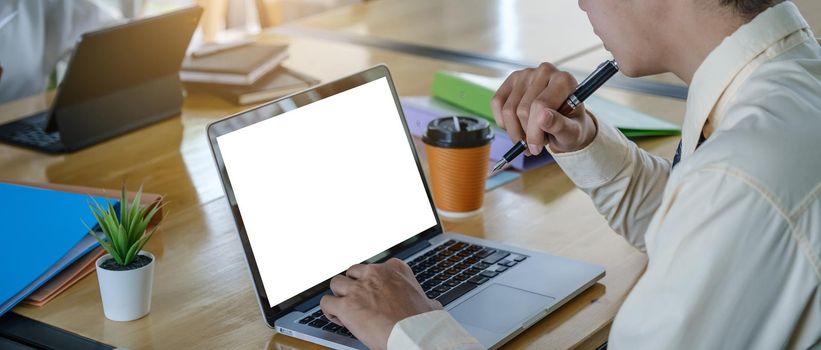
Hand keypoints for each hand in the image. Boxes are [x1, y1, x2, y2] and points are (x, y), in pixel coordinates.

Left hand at [320, 258, 442, 349]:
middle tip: (358, 300)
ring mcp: (358, 289)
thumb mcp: (429, 305)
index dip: (372, 282)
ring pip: (337, 282)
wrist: (413, 335)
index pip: (376, 268)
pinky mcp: (346, 305)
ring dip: (339, 295)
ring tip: (344, 308)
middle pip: (353, 272)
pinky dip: (329, 310)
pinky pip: (326, 302)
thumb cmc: (422, 322)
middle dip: (354, 285)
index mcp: (395, 270)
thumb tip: (432, 306)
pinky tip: (337, 317)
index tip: (374, 292)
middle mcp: (375, 274)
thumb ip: (425, 301)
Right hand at [492, 62, 597, 153]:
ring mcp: (526, 74)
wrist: (564, 122)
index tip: (536, 149)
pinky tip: (516, 127)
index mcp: (564, 81)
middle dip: (526, 134)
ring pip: (508, 110)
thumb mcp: (572, 133)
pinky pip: (497, 104)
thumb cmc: (570, 127)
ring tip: (529, 136)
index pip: (540, 105)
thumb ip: (561, 126)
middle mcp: (545, 71)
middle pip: (523, 110)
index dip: (534, 132)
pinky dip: (503, 122)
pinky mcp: (512, 80)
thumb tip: (544, 117)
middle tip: (534, 145)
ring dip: (515, 131)